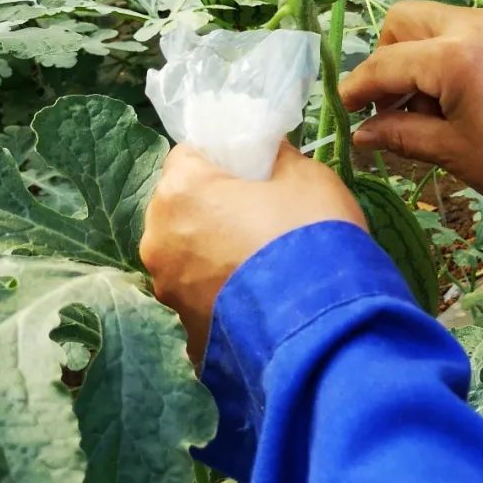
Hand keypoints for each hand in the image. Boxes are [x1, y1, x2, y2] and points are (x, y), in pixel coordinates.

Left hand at [141, 142, 366, 359]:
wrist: (324, 324)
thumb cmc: (312, 235)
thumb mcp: (309, 179)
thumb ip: (280, 159)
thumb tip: (270, 154)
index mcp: (181, 190)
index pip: (188, 156)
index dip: (220, 161)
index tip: (250, 175)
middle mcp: (158, 238)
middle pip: (180, 208)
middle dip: (211, 209)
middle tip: (258, 219)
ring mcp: (167, 288)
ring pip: (186, 256)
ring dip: (212, 255)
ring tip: (259, 266)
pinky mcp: (182, 328)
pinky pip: (199, 297)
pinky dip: (220, 294)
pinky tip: (257, 300)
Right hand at [339, 2, 482, 236]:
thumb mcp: (451, 152)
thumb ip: (399, 135)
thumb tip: (360, 134)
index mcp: (454, 55)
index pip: (385, 63)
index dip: (358, 89)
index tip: (343, 113)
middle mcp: (472, 25)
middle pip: (402, 21)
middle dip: (385, 59)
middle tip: (389, 107)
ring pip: (430, 23)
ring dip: (413, 58)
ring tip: (423, 111)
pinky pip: (458, 33)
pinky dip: (442, 58)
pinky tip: (452, 101)